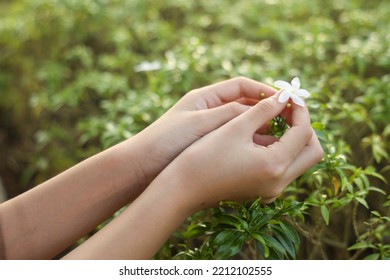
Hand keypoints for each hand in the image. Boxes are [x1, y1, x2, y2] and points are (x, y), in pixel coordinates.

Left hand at [127, 77, 277, 192]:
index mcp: (205, 98)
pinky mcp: (211, 149)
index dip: (264, 89)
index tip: (284, 99)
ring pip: (243, 125)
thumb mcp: (200, 123)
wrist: (141, 168)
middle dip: (267, 110)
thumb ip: (230, 113)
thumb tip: (263, 106)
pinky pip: (237, 143)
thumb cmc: (166, 141)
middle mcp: (210, 112)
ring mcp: (211, 131)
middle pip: (245, 105)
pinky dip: (251, 145)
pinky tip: (265, 152)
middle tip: (289, 118)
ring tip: (282, 137)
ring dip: (262, 129)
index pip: (242, 86)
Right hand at [158, 92, 322, 211]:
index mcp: (274, 166)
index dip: (300, 109)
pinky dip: (282, 148)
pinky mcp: (262, 191)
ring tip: (275, 117)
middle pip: (312, 151)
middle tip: (287, 108)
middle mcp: (279, 182)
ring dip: (294, 137)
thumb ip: (263, 109)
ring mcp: (271, 190)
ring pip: (300, 160)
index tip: (289, 94)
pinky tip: (263, 134)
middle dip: (304, 125)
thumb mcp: (234, 127)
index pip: (304, 132)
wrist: (181, 189)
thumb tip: (285, 96)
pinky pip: (284, 167)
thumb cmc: (203, 156)